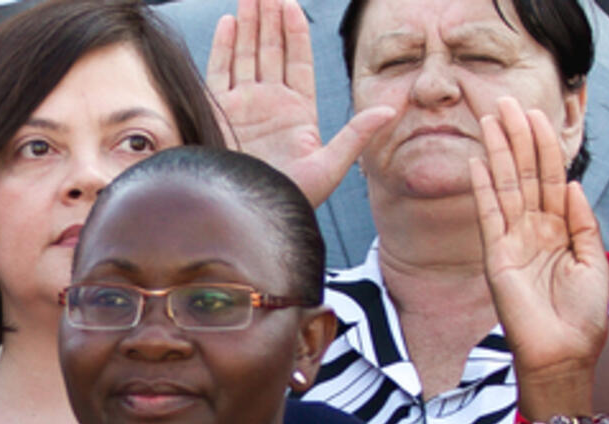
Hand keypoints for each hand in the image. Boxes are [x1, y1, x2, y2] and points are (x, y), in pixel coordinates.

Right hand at [205, 0, 392, 207]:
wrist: (247, 217)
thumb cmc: (290, 199)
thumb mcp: (331, 167)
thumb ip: (357, 134)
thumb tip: (391, 108)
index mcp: (297, 112)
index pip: (298, 61)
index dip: (295, 33)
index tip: (292, 6)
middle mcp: (268, 104)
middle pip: (270, 50)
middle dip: (268, 19)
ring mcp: (241, 107)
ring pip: (246, 55)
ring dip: (248, 24)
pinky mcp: (217, 113)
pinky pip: (219, 72)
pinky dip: (224, 47)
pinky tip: (229, 22)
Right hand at [470, 97, 608, 402]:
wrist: (563, 351)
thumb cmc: (581, 315)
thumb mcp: (595, 260)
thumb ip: (582, 222)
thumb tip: (572, 183)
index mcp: (559, 229)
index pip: (549, 178)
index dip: (544, 146)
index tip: (535, 115)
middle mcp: (533, 230)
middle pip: (524, 174)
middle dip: (517, 137)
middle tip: (505, 103)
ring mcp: (512, 241)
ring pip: (506, 186)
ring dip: (498, 152)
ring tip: (490, 120)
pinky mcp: (496, 256)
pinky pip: (489, 215)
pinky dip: (483, 188)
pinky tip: (477, 163)